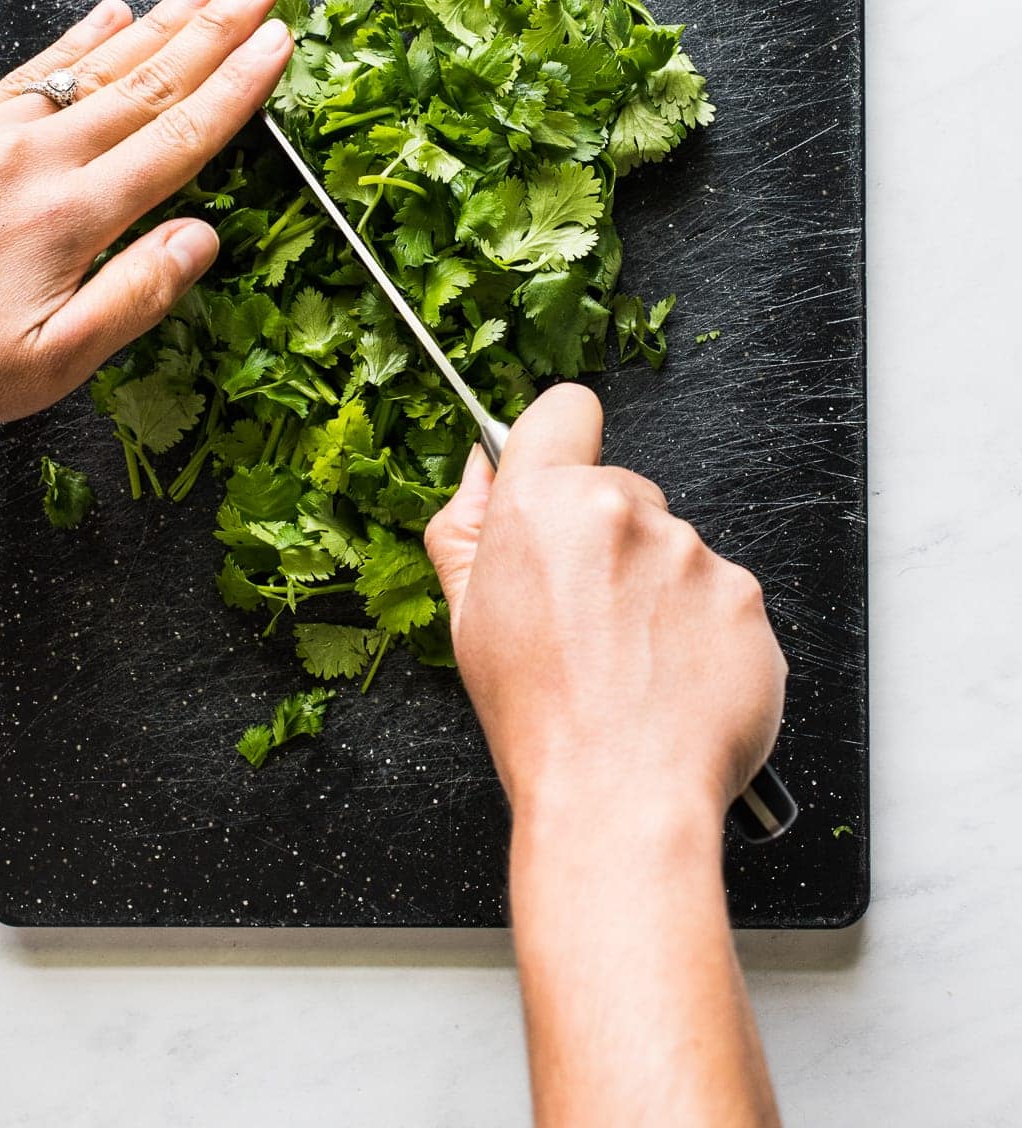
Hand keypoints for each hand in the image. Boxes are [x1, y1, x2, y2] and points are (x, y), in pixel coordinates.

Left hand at [0, 0, 291, 450]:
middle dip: (216, 26)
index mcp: (71, 217)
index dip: (238, 86)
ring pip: (95, 63)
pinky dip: (78, 38)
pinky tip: (108, 14)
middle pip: (148, 80)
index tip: (278, 42)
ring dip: (160, 19)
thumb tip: (202, 241)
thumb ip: (135, 296)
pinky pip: (30, 68)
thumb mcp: (46, 364)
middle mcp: (34, 158)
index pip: (179, 137)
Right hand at [425, 383, 786, 827]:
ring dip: (659, 590)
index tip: (560, 484)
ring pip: (674, 548)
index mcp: (543, 504)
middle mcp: (622, 511)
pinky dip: (704, 631)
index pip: (565, 411)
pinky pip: (722, 596)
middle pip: (622, 490)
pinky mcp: (747, 596)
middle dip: (608, 540)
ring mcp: (692, 552)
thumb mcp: (467, 620)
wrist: (622, 802)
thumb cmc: (540, 723)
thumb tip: (481, 469)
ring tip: (634, 666)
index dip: (561, 442)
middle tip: (589, 620)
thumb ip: (466, 528)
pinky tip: (676, 681)